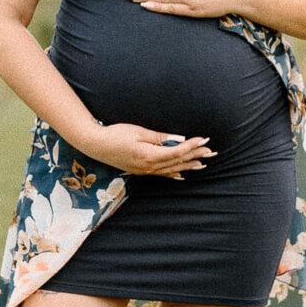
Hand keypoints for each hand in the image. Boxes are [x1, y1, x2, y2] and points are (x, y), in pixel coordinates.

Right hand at [86, 122, 215, 178]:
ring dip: (187, 166)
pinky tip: (181, 174)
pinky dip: (174, 173)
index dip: (192, 146)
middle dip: (195, 156)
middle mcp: (149, 166)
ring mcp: (144, 170)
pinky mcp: (140, 170)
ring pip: (171, 169)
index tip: (203, 140)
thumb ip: (159, 137)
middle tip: (210, 152)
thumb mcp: (138, 132)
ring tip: (202, 164)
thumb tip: (178, 140)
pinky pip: (161, 174)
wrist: (95, 145)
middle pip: (177, 161)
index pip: (176, 152)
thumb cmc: (115, 134)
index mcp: (149, 155)